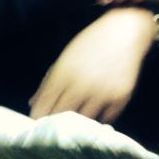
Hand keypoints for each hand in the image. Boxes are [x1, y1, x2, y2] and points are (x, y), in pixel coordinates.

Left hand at [28, 7, 157, 121]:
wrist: (125, 31)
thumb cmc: (91, 43)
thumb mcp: (65, 58)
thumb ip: (48, 82)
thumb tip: (32, 104)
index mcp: (63, 73)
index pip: (43, 107)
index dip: (38, 119)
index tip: (38, 124)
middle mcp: (82, 85)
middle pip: (61, 117)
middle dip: (55, 124)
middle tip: (56, 128)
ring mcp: (102, 92)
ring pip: (83, 121)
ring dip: (79, 123)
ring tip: (78, 121)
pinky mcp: (120, 97)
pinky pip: (105, 118)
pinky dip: (100, 117)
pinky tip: (98, 111)